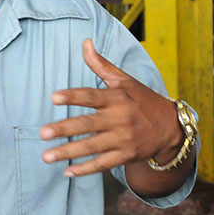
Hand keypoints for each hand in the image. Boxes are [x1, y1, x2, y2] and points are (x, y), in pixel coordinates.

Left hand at [39, 39, 181, 176]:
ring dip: (68, 153)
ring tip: (46, 156)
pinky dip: (85, 170)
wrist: (171, 127)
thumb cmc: (142, 100)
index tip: (53, 97)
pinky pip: (103, 164)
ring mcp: (123, 139)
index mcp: (117, 98)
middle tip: (42, 133)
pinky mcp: (126, 156)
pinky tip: (67, 172)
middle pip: (88, 124)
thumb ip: (101, 64)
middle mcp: (119, 119)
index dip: (73, 96)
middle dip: (64, 129)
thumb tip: (85, 42)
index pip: (91, 96)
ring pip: (92, 147)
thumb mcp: (124, 80)